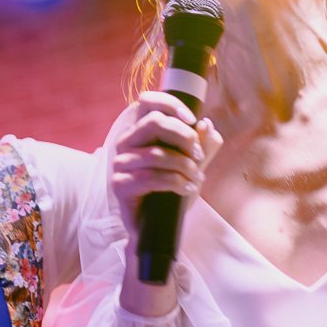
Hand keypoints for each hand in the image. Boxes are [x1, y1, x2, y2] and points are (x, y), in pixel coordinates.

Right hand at [111, 92, 222, 232]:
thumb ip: (202, 144)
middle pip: (153, 122)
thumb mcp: (194, 164)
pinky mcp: (120, 184)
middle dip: (183, 136)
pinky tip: (187, 188)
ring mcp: (120, 163)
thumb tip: (207, 125)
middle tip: (199, 155)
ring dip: (184, 166)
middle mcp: (125, 142)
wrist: (157, 225)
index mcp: (140, 131)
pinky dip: (175, 182)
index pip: (146, 102)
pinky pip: (151, 177)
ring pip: (156, 154)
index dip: (170, 104)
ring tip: (196, 178)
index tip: (193, 119)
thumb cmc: (172, 190)